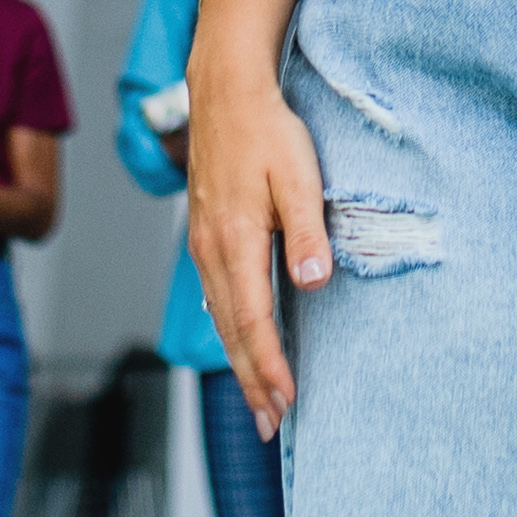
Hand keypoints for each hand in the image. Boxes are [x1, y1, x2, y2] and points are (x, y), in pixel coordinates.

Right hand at [184, 0, 328, 434]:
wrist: (224, 89)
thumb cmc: (267, 130)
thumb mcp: (299, 176)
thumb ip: (307, 232)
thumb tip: (313, 283)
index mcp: (235, 242)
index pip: (252, 321)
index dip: (270, 366)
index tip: (288, 402)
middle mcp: (211, 251)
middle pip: (231, 332)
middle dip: (252, 382)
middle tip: (271, 426)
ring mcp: (204, 243)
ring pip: (220, 317)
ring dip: (239, 362)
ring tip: (259, 401)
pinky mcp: (206, 234)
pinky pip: (216, 296)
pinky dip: (230, 330)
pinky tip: (241, 343)